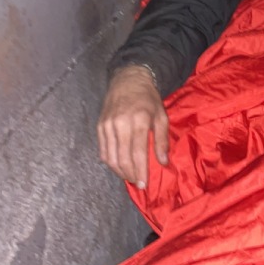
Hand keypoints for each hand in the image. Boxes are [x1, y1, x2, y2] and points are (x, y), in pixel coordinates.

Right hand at [97, 65, 169, 188]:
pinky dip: (110, 162)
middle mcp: (120, 124)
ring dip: (119, 171)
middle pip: (122, 159)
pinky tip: (119, 166)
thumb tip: (163, 162)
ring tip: (129, 177)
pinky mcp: (99, 126)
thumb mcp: (161, 116)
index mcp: (138, 121)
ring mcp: (107, 125)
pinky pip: (103, 150)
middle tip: (138, 183)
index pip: (137, 153)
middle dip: (130, 175)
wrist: (128, 80)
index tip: (144, 184)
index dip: (140, 171)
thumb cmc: (148, 99)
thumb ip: (162, 140)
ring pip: (110, 157)